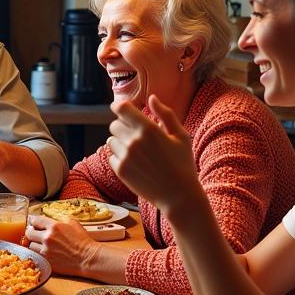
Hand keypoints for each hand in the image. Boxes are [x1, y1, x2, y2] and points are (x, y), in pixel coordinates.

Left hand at [23, 214, 102, 275]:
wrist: (88, 258)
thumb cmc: (82, 240)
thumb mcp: (72, 222)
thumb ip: (58, 219)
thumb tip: (48, 218)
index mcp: (54, 226)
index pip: (35, 220)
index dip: (33, 221)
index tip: (33, 222)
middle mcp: (47, 238)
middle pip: (28, 233)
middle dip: (32, 232)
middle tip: (36, 234)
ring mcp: (46, 251)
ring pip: (30, 245)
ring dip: (34, 243)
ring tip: (41, 244)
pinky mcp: (47, 261)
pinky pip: (35, 255)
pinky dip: (38, 253)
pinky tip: (44, 252)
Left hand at [106, 96, 198, 213]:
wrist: (179, 195)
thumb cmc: (183, 164)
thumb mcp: (181, 136)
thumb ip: (165, 114)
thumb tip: (151, 98)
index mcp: (149, 129)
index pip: (121, 108)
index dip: (119, 107)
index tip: (121, 109)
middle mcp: (134, 141)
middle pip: (114, 125)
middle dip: (123, 127)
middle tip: (136, 136)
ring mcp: (125, 156)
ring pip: (111, 140)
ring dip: (120, 142)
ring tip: (137, 152)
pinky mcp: (120, 170)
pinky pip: (111, 156)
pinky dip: (119, 157)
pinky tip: (134, 163)